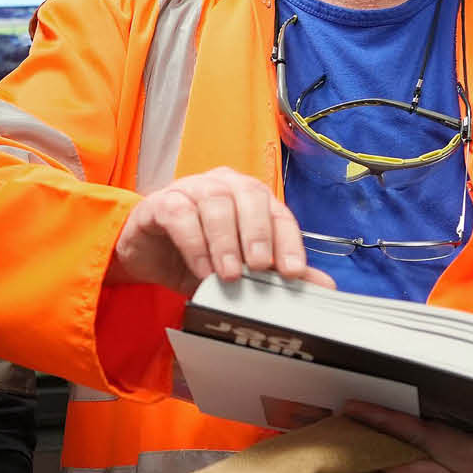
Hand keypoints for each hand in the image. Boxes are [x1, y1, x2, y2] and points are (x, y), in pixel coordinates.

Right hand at [106, 166, 317, 294]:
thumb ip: (278, 274)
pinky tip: (201, 268)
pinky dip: (194, 243)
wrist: (147, 258)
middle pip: (249, 196)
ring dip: (225, 240)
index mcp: (249, 198)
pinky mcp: (160, 202)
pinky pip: (179, 214)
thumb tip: (325, 286)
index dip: (288, 240)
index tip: (292, 271)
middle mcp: (223, 185)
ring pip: (215, 202)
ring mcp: (190, 189)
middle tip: (258, 266)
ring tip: (228, 274)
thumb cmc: (197, 258)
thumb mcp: (239, 271)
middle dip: (258, 233)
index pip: (277, 211)